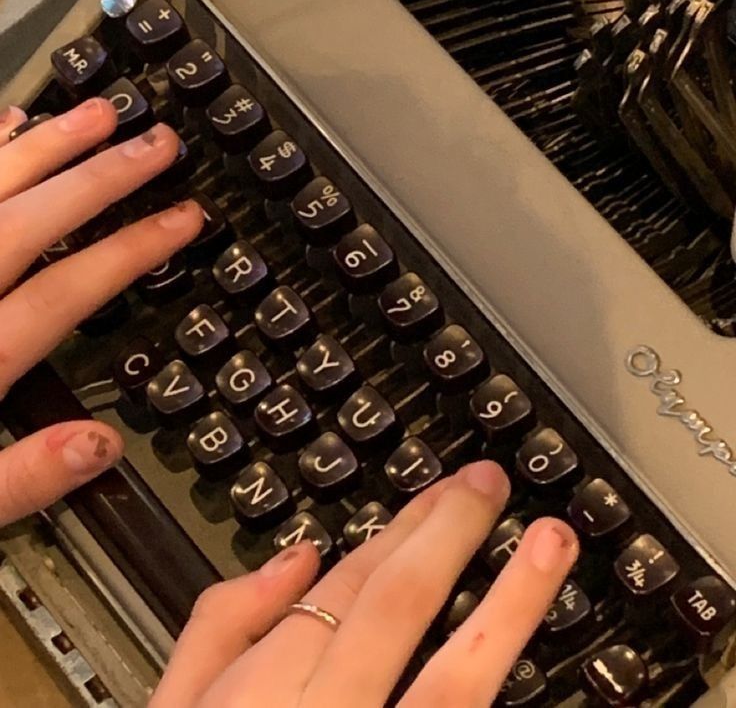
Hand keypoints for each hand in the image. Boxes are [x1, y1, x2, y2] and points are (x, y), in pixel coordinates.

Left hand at [0, 99, 201, 523]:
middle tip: (157, 141)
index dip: (133, 249)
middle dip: (101, 178)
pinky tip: (3, 124)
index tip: (183, 219)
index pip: (67, 291)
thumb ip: (17, 481)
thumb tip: (102, 446)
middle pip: (30, 223)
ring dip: (41, 147)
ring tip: (94, 113)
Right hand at [153, 461, 577, 707]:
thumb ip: (219, 625)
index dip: (400, 530)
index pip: (341, 586)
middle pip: (394, 610)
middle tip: (490, 487)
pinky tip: (530, 661)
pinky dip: (494, 693)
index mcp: (256, 696)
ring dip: (509, 604)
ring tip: (548, 545)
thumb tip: (296, 557)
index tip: (442, 493)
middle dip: (448, 535)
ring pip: (454, 680)